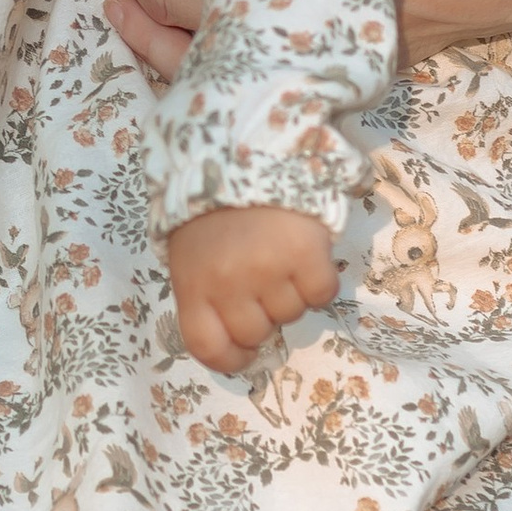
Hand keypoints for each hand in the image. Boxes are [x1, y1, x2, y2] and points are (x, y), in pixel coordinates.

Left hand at [167, 204, 338, 371]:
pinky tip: (304, 256)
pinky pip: (322, 293)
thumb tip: (237, 338)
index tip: (243, 352)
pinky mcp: (307, 254)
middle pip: (256, 333)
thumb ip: (205, 295)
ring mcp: (269, 269)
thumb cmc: (212, 210)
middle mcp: (229, 283)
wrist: (242, 152)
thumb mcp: (190, 254)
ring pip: (292, 313)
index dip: (230, 359)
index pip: (209, 347)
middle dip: (262, 315)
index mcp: (193, 284)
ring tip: (278, 257)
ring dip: (290, 293)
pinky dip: (318, 281)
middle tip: (260, 281)